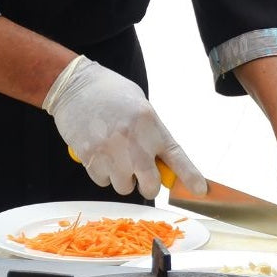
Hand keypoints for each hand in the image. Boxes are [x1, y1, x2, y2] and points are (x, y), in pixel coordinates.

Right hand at [43, 55, 206, 199]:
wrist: (76, 87)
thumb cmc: (112, 94)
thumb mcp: (141, 109)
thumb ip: (152, 135)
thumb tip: (161, 164)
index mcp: (151, 124)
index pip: (176, 156)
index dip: (189, 175)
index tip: (200, 190)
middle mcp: (134, 141)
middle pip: (150, 185)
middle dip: (148, 186)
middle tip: (142, 174)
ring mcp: (111, 151)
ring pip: (124, 186)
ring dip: (122, 178)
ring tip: (115, 155)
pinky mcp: (89, 158)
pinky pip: (102, 181)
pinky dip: (103, 173)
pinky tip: (100, 152)